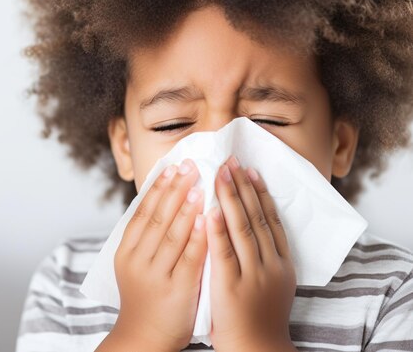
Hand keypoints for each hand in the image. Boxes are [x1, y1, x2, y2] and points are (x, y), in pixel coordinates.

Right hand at [109, 158, 207, 351]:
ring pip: (172, 234)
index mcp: (126, 252)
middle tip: (190, 165)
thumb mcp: (134, 265)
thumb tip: (159, 200)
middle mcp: (137, 260)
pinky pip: (188, 258)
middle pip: (157, 217)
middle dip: (175, 189)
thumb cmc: (144, 297)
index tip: (172, 166)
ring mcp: (155, 275)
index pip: (142, 212)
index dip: (158, 188)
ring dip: (186, 206)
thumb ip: (145, 237)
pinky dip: (197, 236)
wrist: (143, 338)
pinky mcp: (175, 290)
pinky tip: (206, 217)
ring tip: (199, 183)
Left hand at [206, 155, 296, 351]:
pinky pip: (225, 253)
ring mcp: (253, 276)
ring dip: (231, 198)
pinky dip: (217, 229)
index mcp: (281, 263)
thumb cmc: (259, 318)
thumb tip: (255, 228)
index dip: (260, 193)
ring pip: (243, 229)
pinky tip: (210, 209)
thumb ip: (265, 257)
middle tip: (232, 160)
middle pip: (257, 217)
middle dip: (243, 186)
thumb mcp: (272, 284)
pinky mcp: (233, 287)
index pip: (271, 220)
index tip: (251, 170)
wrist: (259, 351)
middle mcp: (271, 265)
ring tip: (220, 173)